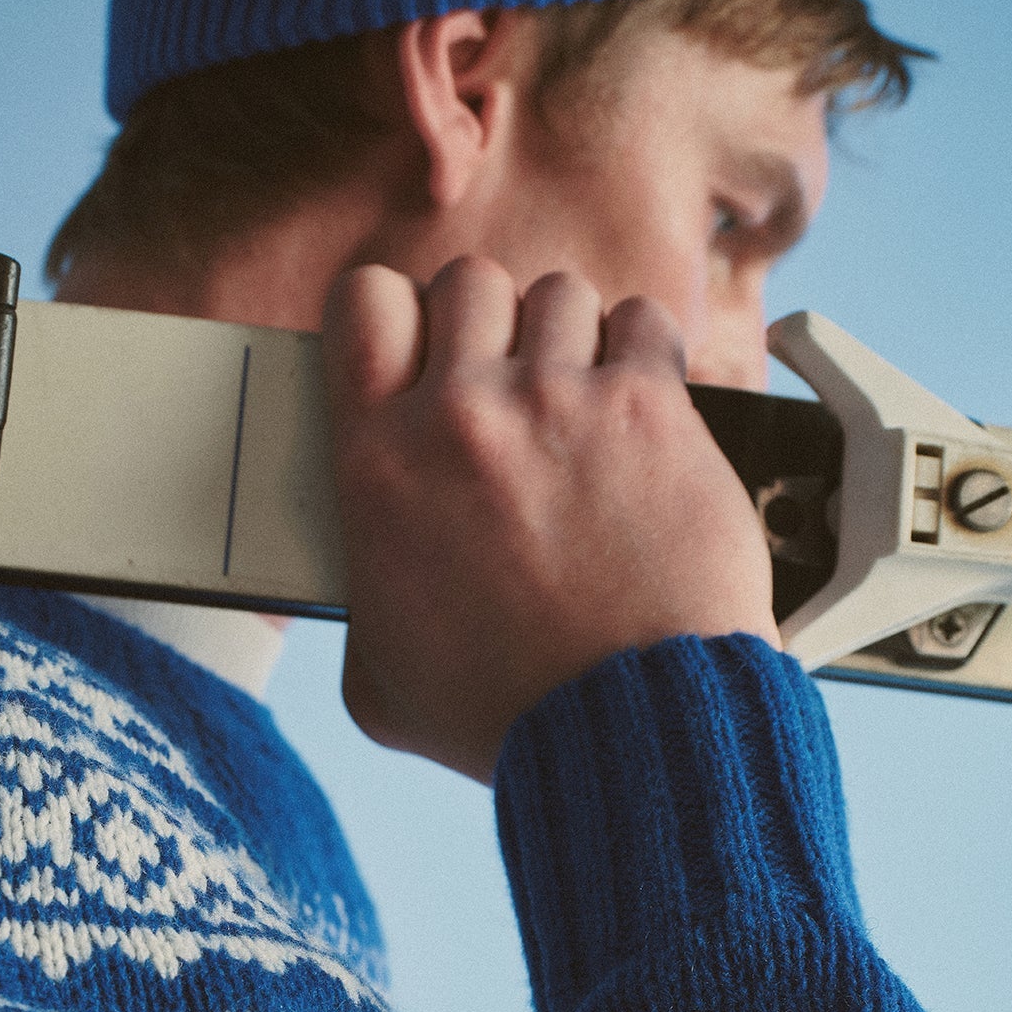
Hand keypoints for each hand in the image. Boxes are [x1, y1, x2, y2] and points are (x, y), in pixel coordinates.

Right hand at [321, 257, 779, 782]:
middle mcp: (463, 415)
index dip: (394, 313)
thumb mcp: (381, 681)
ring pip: (557, 296)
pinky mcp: (649, 409)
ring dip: (569, 341)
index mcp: (380, 464)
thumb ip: (362, 607)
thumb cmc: (508, 717)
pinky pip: (644, 325)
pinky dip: (643, 355)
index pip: (364, 301)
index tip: (419, 348)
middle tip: (511, 389)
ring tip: (582, 409)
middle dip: (489, 326)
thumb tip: (364, 589)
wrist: (629, 728)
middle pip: (466, 283)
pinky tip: (641, 410)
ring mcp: (559, 402)